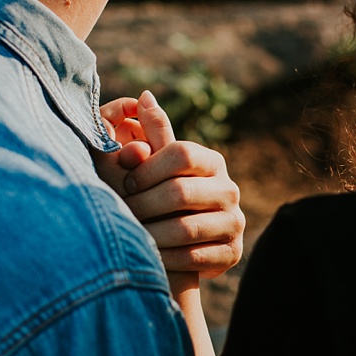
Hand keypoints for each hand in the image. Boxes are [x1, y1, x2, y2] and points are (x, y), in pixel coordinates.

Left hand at [100, 89, 244, 281]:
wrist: (185, 246)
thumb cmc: (162, 197)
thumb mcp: (157, 164)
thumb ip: (151, 135)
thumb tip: (144, 96)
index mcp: (212, 162)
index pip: (181, 153)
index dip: (147, 168)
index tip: (125, 183)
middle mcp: (229, 189)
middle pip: (180, 192)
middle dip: (143, 204)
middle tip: (121, 212)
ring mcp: (234, 222)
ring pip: (186, 228)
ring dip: (150, 234)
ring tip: (130, 235)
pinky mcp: (232, 253)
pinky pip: (194, 258)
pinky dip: (165, 258)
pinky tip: (148, 256)